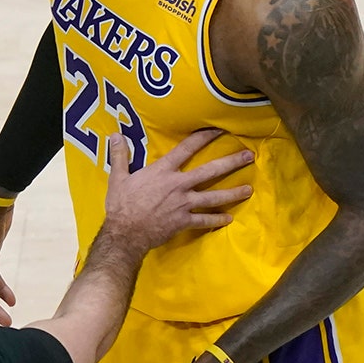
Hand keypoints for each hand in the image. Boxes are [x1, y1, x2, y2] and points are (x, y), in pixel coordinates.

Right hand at [104, 129, 253, 252]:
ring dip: (233, 193)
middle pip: (210, 171)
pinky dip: (217, 220)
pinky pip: (204, 220)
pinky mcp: (184, 221)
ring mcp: (184, 204)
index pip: (187, 148)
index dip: (204, 137)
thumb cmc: (121, 204)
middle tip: (249, 156)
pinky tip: (229, 219)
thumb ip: (120, 155)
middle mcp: (178, 185)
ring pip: (214, 197)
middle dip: (231, 162)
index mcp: (163, 171)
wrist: (125, 233)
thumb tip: (115, 135)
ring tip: (249, 189)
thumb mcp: (118, 177)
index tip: (218, 129)